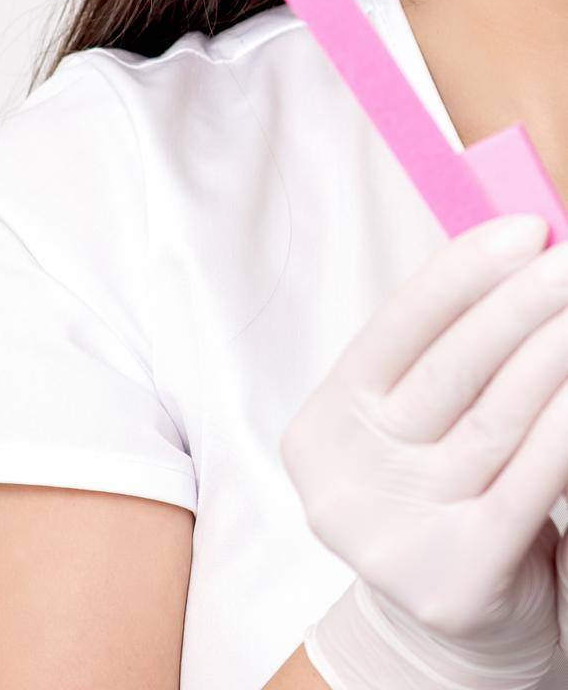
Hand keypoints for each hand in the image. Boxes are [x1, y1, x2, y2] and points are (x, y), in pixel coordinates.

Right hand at [284, 212, 567, 688]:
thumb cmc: (441, 501)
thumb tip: (515, 267)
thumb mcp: (416, 430)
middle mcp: (346, 475)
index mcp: (325, 424)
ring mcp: (395, 531)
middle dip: (520, 302)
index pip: (396, 327)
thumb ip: (443, 360)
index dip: (461, 272)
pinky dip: (563, 425)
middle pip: (449, 368)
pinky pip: (527, 481)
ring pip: (495, 418)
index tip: (524, 229)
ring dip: (554, 352)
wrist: (448, 641)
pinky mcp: (457, 575)